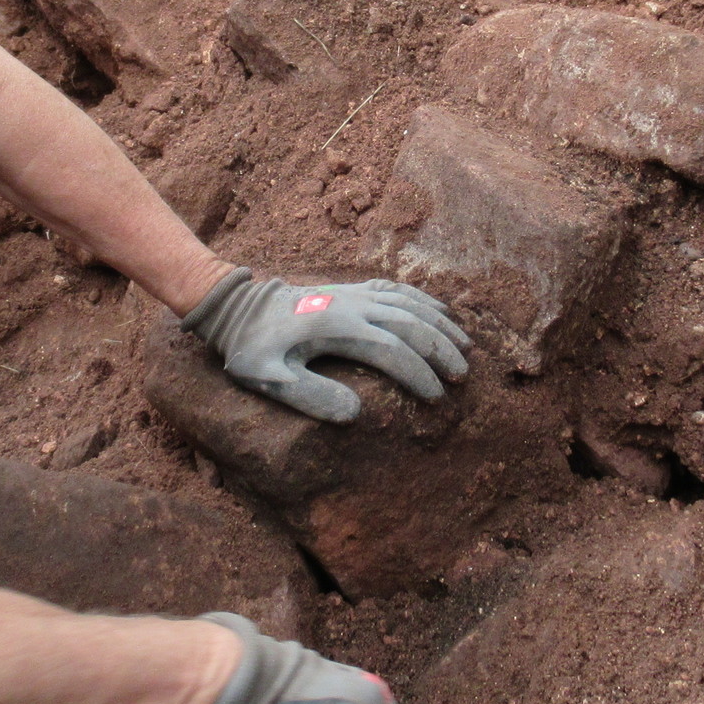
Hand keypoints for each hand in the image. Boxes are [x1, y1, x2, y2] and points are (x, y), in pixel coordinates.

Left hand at [178, 269, 471, 423]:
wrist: (238, 308)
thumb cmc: (252, 349)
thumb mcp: (268, 379)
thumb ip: (309, 397)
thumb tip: (355, 414)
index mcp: (337, 328)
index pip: (392, 351)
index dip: (419, 375)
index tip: (436, 398)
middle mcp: (353, 305)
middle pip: (411, 323)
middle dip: (441, 350)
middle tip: (462, 376)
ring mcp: (354, 293)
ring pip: (410, 304)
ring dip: (440, 325)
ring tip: (465, 349)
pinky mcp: (352, 289)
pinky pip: (397, 289)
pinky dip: (424, 299)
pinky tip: (441, 310)